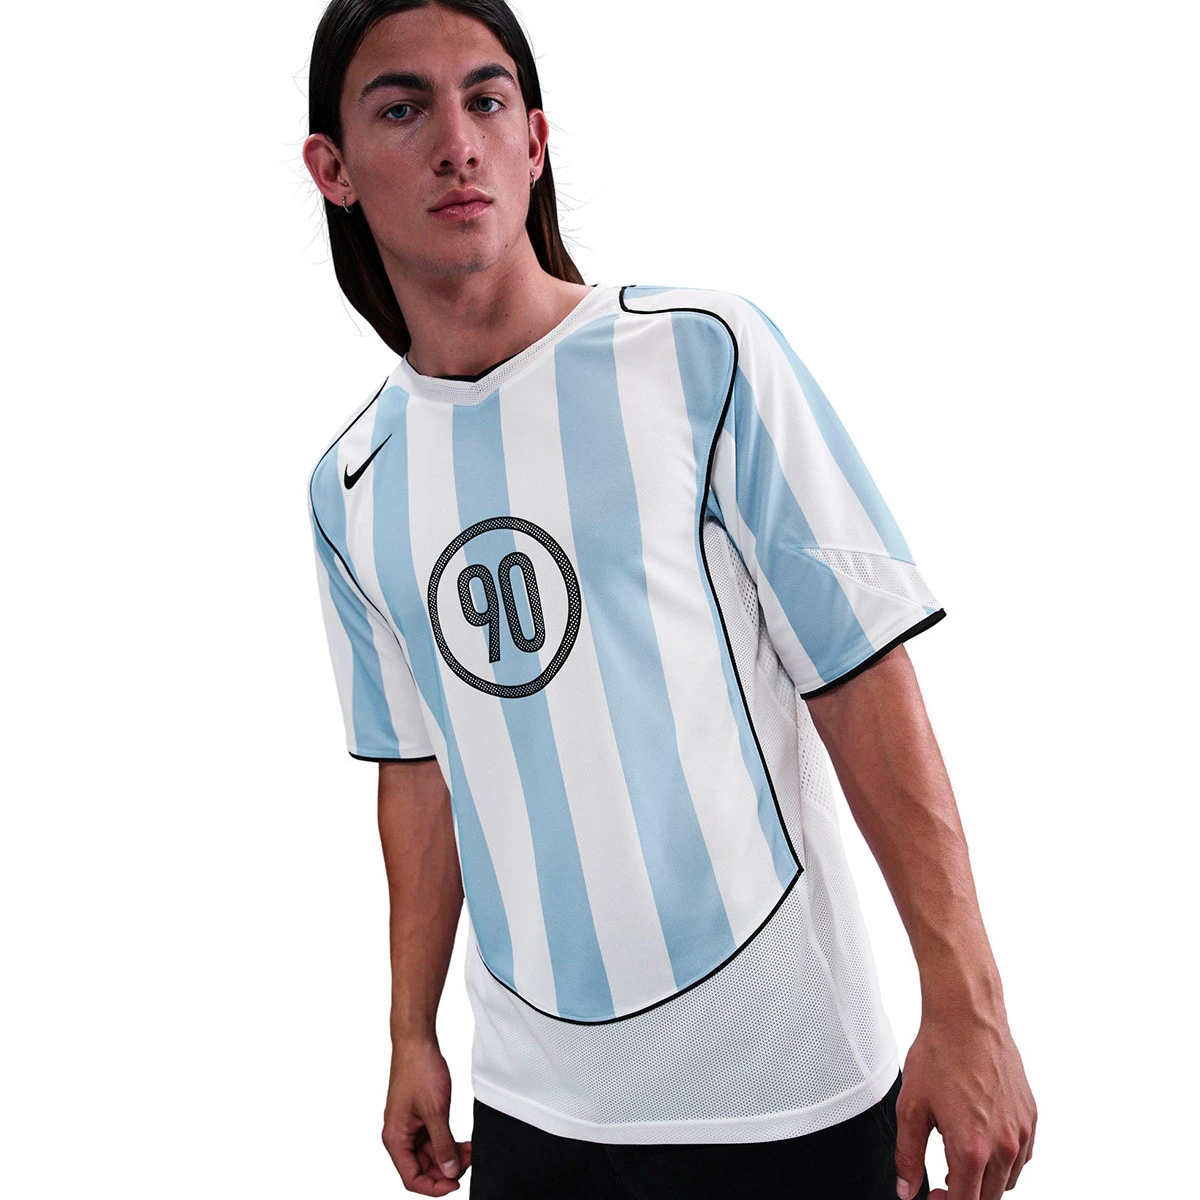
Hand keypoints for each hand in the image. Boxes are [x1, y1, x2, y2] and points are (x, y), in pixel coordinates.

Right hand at [381, 1038, 471, 1194]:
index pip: (412, 1178)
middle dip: (445, 1169)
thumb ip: (443, 1144)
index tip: (456, 1183)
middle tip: (468, 1161)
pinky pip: (431, 1140)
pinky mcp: (417, 1118)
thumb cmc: (419, 1070)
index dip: (434, 1186)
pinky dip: (446, 1143)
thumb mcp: (436, 1111)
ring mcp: (408, 1126)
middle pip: (421, 1168)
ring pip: (428, 1155)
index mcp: (395, 1138)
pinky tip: (461, 1142)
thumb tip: (450, 1171)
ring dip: (448, 1156)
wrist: (417, 1042)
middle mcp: (399, 1135)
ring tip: (468, 1150)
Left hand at [894, 1010, 1036, 1199]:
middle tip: (942, 1182)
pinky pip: (1023, 1155)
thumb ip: (908, 1156)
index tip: (934, 1196)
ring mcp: (1021, 1131)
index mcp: (971, 1149)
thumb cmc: (940, 1055)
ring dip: (986, 1180)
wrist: (967, 1018)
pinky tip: (985, 1142)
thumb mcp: (910, 1108)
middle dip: (965, 1195)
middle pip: (989, 1197)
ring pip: (1009, 1180)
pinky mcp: (1030, 1116)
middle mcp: (1003, 1145)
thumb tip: (907, 1188)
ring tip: (962, 1159)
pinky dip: (1005, 1160)